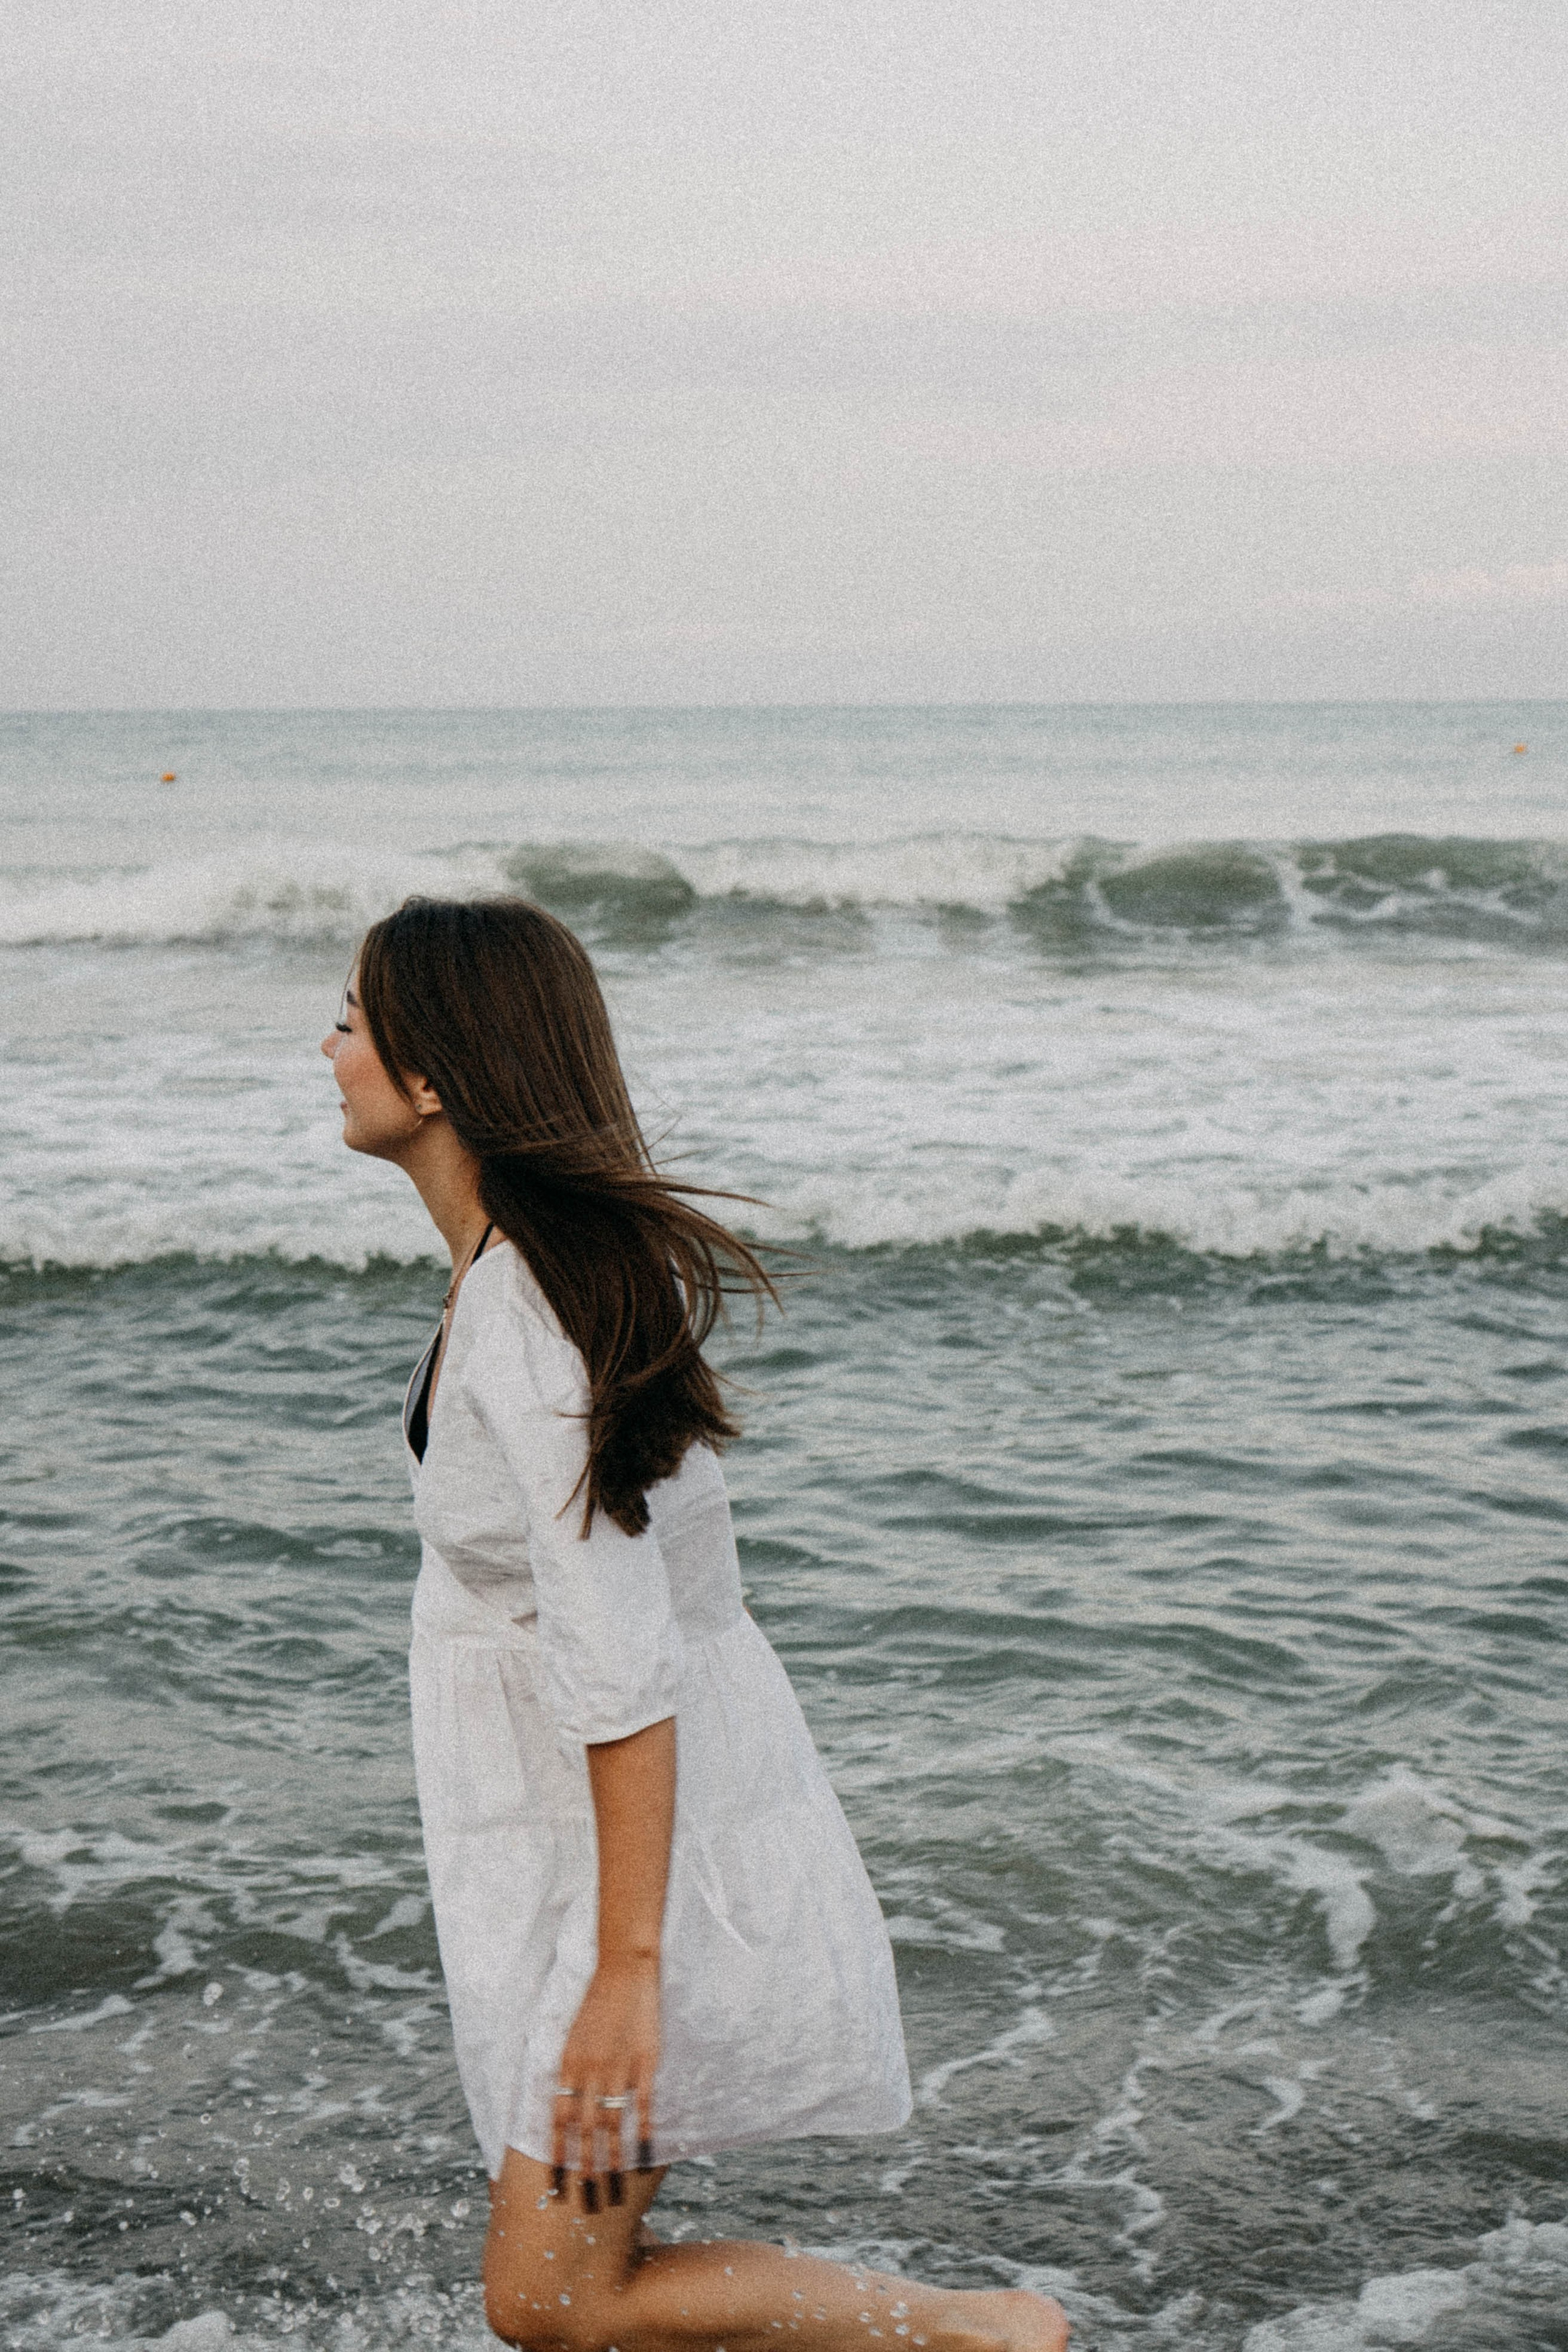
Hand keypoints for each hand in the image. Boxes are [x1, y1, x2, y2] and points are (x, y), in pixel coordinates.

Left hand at [552, 1952, 659, 2207]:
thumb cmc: (596, 2001)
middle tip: (585, 2201)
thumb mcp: (571, 2037)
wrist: (623, 1967)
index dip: (557, 2154)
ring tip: (613, 2188)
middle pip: (584, 2131)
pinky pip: (642, 2106)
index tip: (556, 2185)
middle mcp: (588, 2072)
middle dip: (583, 2169)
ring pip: (612, 2125)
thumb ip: (567, 2072)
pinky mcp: (644, 2063)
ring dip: (612, 2160)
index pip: (558, 2120)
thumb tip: (562, 2106)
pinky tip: (644, 2156)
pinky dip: (643, 2133)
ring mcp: (617, 2069)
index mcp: (567, 2065)